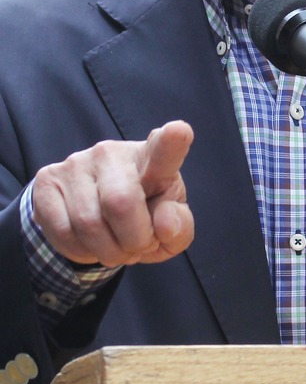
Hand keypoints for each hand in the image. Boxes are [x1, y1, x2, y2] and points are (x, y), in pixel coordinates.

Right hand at [32, 120, 194, 266]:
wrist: (100, 214)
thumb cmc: (145, 215)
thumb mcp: (171, 226)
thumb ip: (179, 227)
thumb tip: (163, 223)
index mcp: (152, 158)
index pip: (164, 148)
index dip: (172, 141)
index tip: (179, 131)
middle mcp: (112, 153)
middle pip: (121, 202)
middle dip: (134, 240)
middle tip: (139, 246)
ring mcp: (76, 163)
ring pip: (89, 223)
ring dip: (108, 251)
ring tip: (117, 247)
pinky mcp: (47, 180)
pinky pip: (62, 231)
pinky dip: (81, 252)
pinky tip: (91, 244)